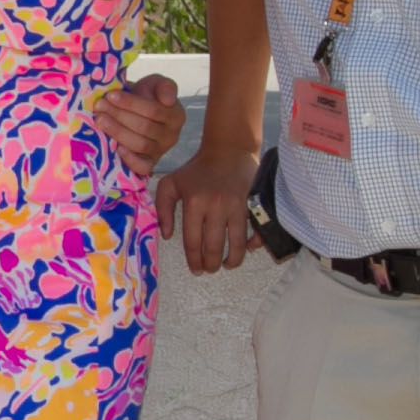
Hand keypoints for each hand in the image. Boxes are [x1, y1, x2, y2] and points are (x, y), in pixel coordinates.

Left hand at [89, 72, 184, 168]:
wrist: (135, 111)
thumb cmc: (146, 96)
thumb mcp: (156, 84)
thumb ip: (164, 86)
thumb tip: (168, 101)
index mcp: (176, 116)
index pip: (153, 110)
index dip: (131, 103)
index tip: (111, 95)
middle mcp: (171, 136)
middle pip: (144, 128)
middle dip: (119, 116)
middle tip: (99, 107)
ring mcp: (160, 151)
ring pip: (140, 145)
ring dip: (117, 132)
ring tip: (100, 120)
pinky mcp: (149, 164)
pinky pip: (143, 167)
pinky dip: (130, 160)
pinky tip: (116, 148)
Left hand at [156, 142, 257, 272]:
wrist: (228, 150)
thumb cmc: (196, 170)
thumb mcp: (171, 183)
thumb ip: (162, 209)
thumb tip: (167, 236)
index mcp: (194, 203)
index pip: (193, 241)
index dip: (194, 260)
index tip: (196, 269)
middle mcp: (216, 206)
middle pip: (215, 246)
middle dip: (211, 264)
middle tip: (210, 269)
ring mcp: (237, 206)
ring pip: (237, 243)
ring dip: (233, 260)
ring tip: (227, 265)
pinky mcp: (254, 204)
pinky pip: (256, 230)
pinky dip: (253, 244)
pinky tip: (247, 249)